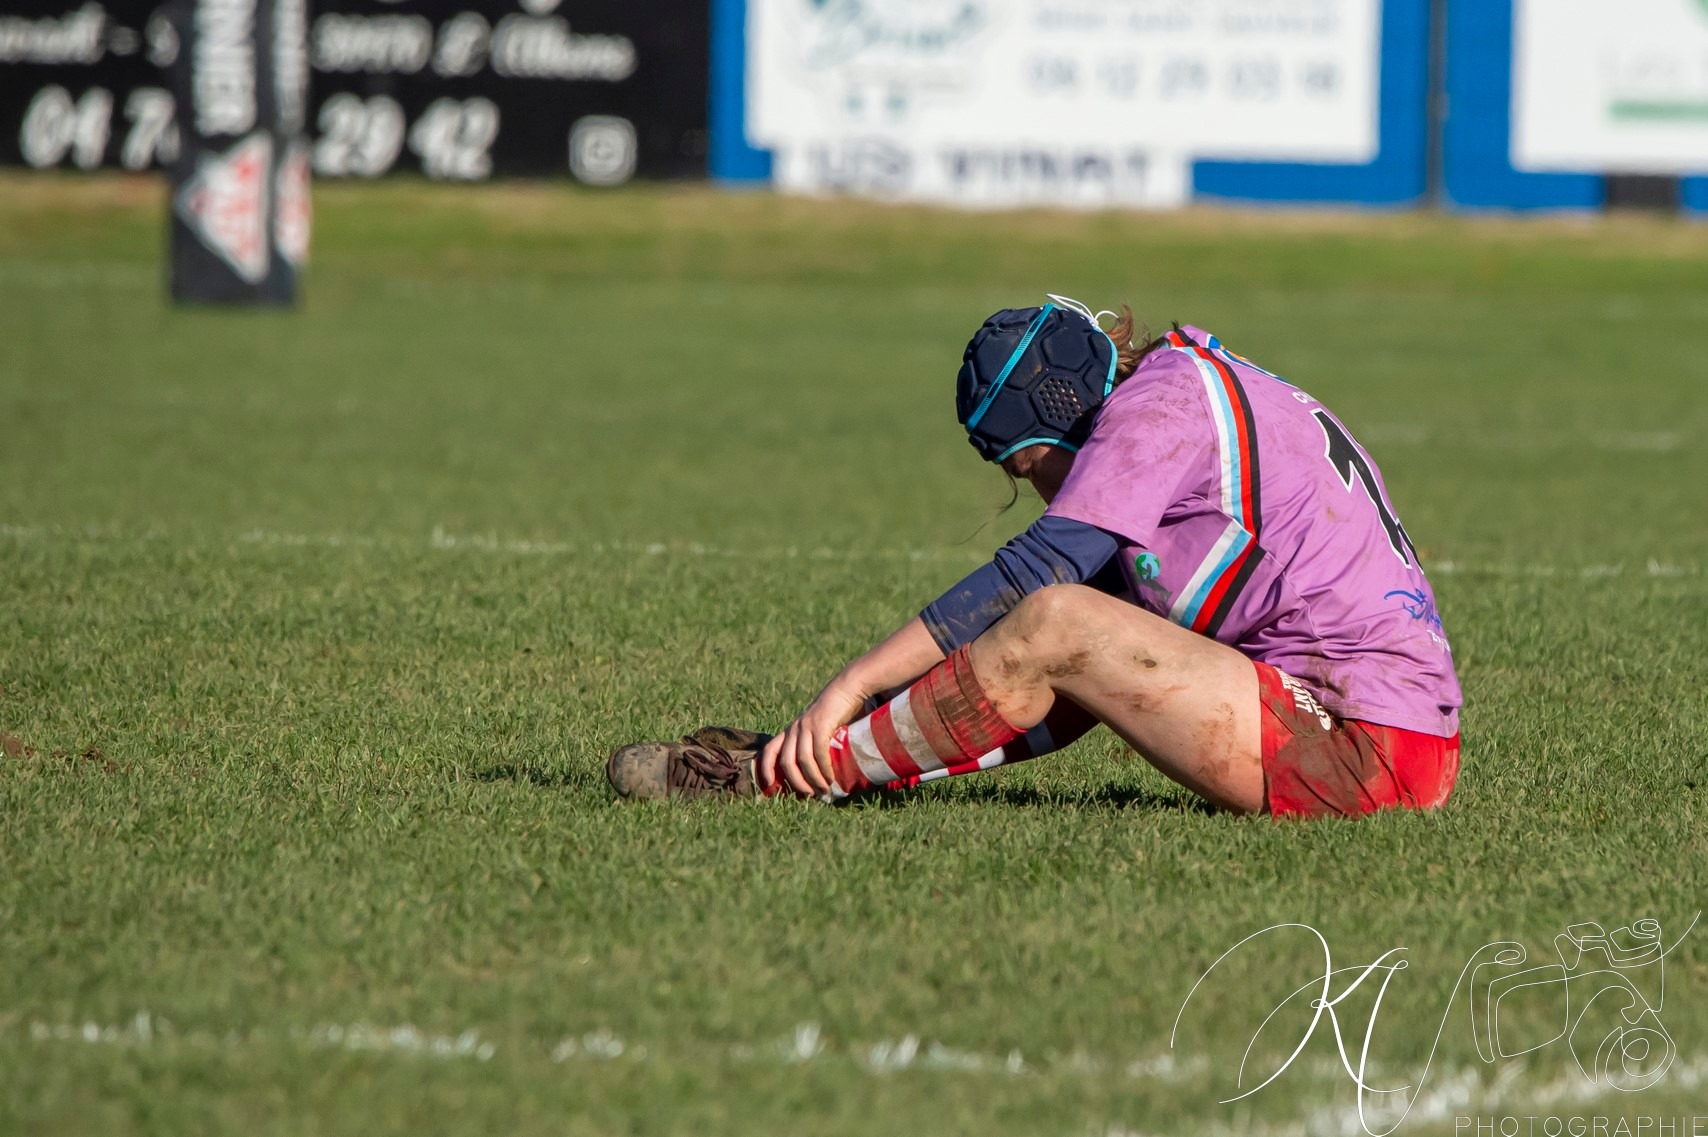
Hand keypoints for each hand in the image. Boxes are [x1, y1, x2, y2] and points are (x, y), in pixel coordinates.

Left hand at [759, 679, 870, 797]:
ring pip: (802, 760)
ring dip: (812, 779)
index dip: (765, 769)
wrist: (847, 689)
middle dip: (796, 783)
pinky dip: (824, 769)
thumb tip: (820, 773)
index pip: (770, 750)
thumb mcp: (819, 729)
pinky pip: (818, 753)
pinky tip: (831, 778)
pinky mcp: (821, 725)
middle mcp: (795, 729)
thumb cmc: (835, 712)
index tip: (769, 786)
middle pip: (786, 762)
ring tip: (823, 790)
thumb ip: (815, 745)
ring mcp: (806, 726)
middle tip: (809, 795)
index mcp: (791, 730)